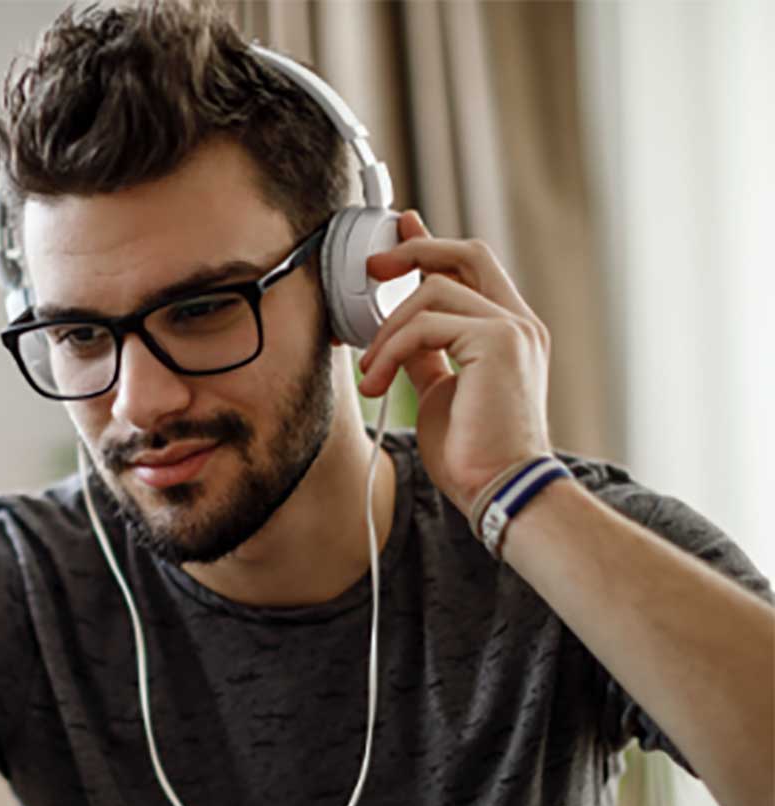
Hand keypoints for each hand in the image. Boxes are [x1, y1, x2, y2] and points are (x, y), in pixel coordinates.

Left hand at [358, 211, 552, 514]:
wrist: (500, 489)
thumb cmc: (473, 454)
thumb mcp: (440, 393)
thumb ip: (425, 357)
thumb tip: (396, 336)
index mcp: (510, 332)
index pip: (473, 269)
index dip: (433, 246)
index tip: (400, 232)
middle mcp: (518, 322)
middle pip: (467, 253)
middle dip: (414, 250)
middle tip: (372, 268)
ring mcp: (512, 328)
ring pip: (433, 291)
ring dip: (387, 330)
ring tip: (371, 373)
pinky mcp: (497, 342)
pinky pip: (425, 325)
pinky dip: (391, 350)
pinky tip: (376, 383)